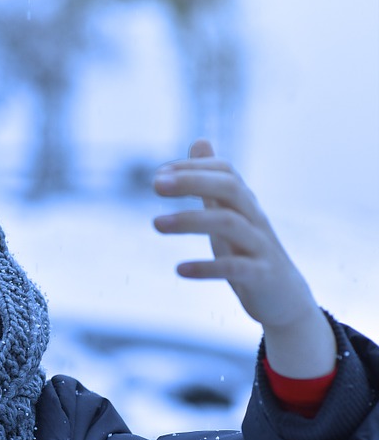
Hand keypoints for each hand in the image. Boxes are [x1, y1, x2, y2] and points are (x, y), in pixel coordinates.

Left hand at [152, 140, 333, 377]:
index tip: (159, 174)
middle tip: (154, 185)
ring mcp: (261, 247)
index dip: (193, 168)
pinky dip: (206, 267)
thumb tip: (199, 140)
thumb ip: (211, 182)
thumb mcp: (228, 213)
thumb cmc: (249, 251)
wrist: (285, 299)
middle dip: (192, 181)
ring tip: (155, 224)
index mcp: (245, 204)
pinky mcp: (261, 276)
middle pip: (229, 188)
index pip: (225, 171)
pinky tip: (179, 269)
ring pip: (229, 223)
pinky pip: (236, 268)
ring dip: (189, 220)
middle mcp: (255, 219)